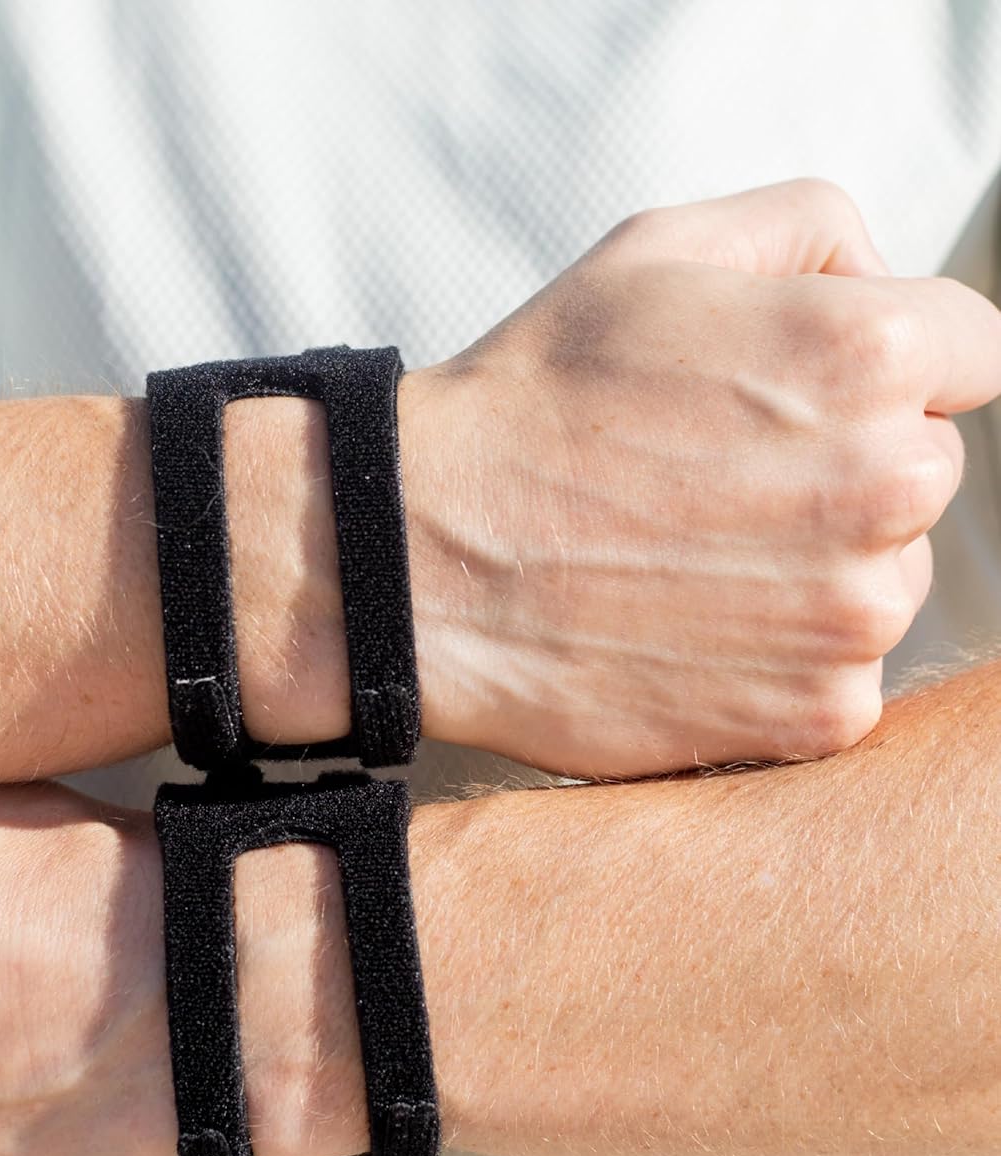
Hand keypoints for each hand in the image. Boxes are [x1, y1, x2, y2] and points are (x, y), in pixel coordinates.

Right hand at [399, 180, 1000, 775]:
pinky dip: (778, 666)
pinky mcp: (816, 712)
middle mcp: (888, 481)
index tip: (794, 408)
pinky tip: (689, 634)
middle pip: (927, 474)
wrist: (423, 560)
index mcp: (868, 350)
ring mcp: (854, 612)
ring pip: (886, 582)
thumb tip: (887, 278)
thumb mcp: (657, 251)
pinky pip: (843, 679)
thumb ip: (813, 228)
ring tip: (686, 566)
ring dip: (814, 576)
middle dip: (840, 475)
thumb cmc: (529, 406)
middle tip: (710, 490)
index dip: (874, 374)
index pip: (972, 353)